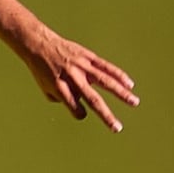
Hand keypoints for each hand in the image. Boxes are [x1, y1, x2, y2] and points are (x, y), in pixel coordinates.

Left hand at [23, 28, 139, 131]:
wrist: (39, 44)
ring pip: (105, 81)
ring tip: (134, 102)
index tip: (81, 114)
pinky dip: (119, 75)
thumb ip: (62, 99)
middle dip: (106, 114)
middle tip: (117, 128)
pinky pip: (106, 66)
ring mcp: (81, 66)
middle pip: (92, 99)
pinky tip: (130, 84)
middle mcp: (72, 77)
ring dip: (121, 93)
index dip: (78, 112)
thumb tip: (82, 106)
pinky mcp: (87, 56)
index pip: (73, 105)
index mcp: (58, 86)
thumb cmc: (42, 70)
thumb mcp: (45, 87)